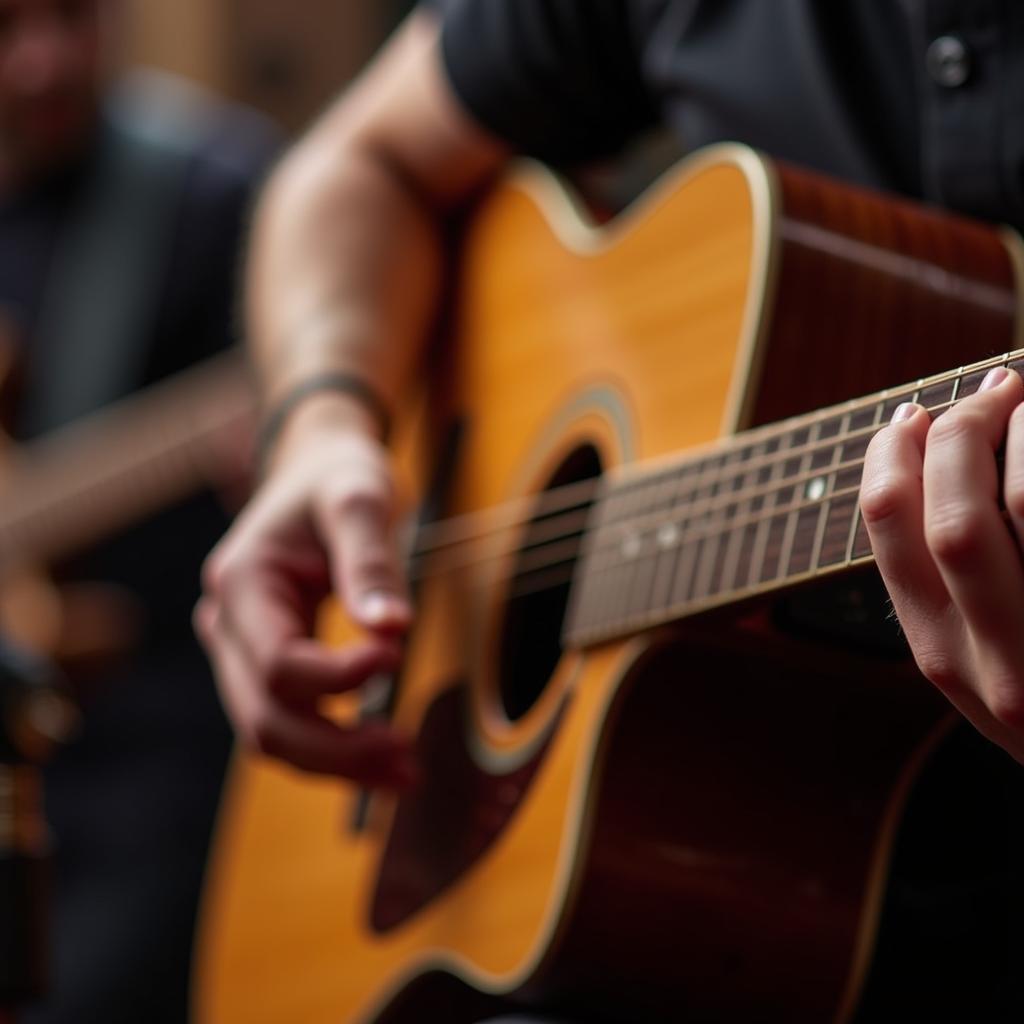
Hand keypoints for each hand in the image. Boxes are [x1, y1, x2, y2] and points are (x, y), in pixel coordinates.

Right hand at [195, 400, 416, 784]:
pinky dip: (332, 747)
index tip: (396, 657)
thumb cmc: (338, 478)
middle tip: (409, 757)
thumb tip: (392, 630)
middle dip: (338, 750)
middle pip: (267, 719)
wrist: (316, 471)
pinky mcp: (264, 664)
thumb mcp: (360, 499)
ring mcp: (239, 649)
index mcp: (242, 580)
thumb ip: (371, 562)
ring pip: (272, 734)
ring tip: (406, 773)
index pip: (280, 662)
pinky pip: (288, 723)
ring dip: (337, 763)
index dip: (338, 678)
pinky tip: (382, 756)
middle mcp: (226, 623)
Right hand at [861, 365, 1023, 761]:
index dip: (891, 454)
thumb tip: (940, 472)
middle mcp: (992, 663)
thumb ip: (954, 596)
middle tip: (992, 392)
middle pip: (950, 517)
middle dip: (961, 432)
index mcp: (941, 656)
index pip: (889, 528)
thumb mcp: (988, 669)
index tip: (910, 417)